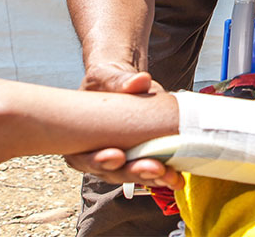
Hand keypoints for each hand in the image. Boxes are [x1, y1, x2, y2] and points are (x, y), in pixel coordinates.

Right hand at [66, 60, 183, 188]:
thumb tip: (140, 80)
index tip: (117, 156)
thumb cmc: (106, 82)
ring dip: (153, 177)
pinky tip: (176, 177)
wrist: (121, 84)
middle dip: (133, 171)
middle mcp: (98, 154)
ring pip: (133, 174)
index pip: (84, 158)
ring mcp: (121, 159)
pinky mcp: (140, 157)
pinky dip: (163, 175)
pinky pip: (150, 171)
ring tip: (169, 175)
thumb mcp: (107, 77)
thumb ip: (120, 80)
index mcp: (78, 140)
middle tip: (153, 167)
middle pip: (112, 172)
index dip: (99, 161)